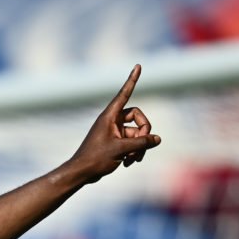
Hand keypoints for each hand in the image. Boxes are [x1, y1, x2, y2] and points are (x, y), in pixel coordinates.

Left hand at [67, 65, 159, 182]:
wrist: (81, 173)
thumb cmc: (95, 159)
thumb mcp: (121, 149)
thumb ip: (141, 142)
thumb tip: (158, 138)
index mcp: (109, 116)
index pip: (124, 94)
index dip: (132, 80)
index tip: (138, 65)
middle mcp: (112, 121)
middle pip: (137, 117)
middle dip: (144, 131)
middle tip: (143, 145)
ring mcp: (114, 132)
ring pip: (136, 133)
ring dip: (139, 146)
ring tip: (133, 159)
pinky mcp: (115, 142)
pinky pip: (132, 142)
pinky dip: (134, 151)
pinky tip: (129, 163)